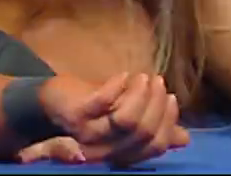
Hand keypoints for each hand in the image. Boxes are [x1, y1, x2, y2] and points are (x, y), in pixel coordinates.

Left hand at [39, 73, 189, 166]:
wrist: (47, 104)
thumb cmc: (89, 111)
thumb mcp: (123, 119)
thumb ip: (151, 128)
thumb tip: (183, 137)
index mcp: (120, 153)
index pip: (155, 145)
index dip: (168, 122)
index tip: (173, 99)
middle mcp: (106, 150)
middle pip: (144, 132)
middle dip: (157, 104)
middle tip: (158, 82)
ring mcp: (89, 133)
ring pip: (127, 119)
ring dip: (140, 94)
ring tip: (143, 77)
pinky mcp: (76, 114)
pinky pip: (103, 101)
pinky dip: (117, 86)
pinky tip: (123, 75)